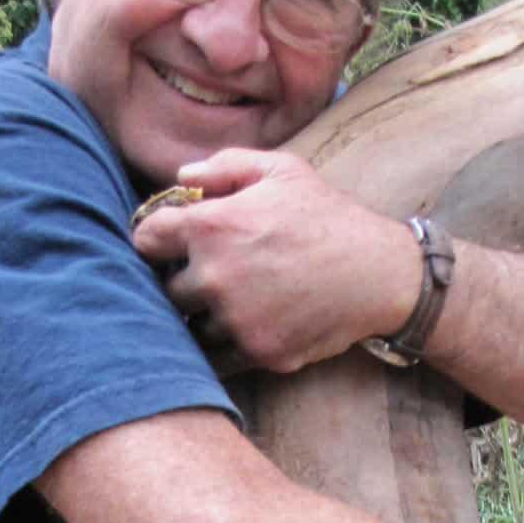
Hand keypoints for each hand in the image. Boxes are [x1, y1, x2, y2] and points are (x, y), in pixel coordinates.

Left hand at [130, 149, 421, 373]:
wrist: (379, 273)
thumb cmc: (328, 216)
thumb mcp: (282, 170)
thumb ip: (224, 167)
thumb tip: (181, 177)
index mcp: (212, 227)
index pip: (144, 239)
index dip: (156, 238)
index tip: (171, 243)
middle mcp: (215, 277)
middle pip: (165, 288)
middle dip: (183, 279)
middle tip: (212, 271)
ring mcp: (236, 320)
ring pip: (191, 325)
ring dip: (205, 315)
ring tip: (238, 297)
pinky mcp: (257, 352)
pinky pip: (220, 355)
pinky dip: (228, 342)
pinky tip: (252, 321)